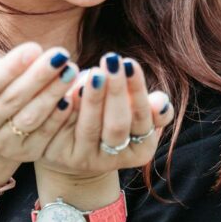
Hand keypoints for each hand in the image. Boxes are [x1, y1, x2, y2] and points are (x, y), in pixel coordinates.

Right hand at [0, 42, 80, 163]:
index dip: (11, 67)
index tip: (34, 47)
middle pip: (12, 100)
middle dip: (39, 76)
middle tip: (61, 55)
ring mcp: (2, 144)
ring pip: (31, 117)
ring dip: (53, 93)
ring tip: (71, 70)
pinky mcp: (26, 153)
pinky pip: (47, 134)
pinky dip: (61, 115)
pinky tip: (74, 95)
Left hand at [35, 52, 174, 180]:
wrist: (77, 146)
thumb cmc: (114, 118)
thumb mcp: (137, 113)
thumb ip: (154, 108)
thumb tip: (161, 102)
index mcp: (141, 151)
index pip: (142, 118)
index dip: (136, 91)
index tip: (130, 63)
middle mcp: (114, 161)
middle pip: (117, 126)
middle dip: (116, 92)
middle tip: (112, 60)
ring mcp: (85, 160)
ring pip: (90, 128)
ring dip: (93, 98)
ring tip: (94, 72)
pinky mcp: (59, 155)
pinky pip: (61, 129)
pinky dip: (66, 108)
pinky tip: (68, 88)